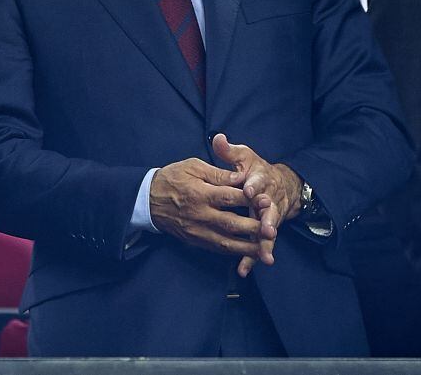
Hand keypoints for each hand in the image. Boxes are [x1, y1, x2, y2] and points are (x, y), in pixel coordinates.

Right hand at [148, 158, 264, 259]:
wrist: (148, 199)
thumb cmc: (172, 178)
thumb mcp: (192, 166)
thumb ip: (216, 173)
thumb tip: (240, 177)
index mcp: (199, 193)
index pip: (229, 196)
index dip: (249, 198)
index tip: (266, 198)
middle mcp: (200, 214)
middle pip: (230, 223)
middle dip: (253, 228)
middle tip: (271, 230)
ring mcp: (197, 230)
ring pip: (225, 241)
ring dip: (247, 247)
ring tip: (265, 251)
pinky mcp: (195, 240)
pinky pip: (216, 248)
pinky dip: (232, 252)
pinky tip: (245, 254)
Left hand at [212, 134, 301, 275]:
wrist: (283, 186)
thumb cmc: (256, 170)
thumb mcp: (245, 157)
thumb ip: (230, 151)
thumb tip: (217, 138)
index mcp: (260, 180)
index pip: (257, 181)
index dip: (254, 186)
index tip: (249, 190)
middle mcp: (267, 200)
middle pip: (268, 210)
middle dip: (267, 220)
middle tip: (266, 229)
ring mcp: (267, 217)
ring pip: (267, 231)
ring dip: (265, 244)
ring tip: (263, 257)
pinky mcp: (263, 231)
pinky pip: (259, 245)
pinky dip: (252, 257)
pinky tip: (244, 269)